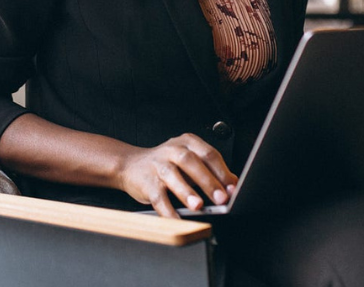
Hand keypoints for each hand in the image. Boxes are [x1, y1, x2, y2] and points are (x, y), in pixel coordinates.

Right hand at [117, 133, 237, 217]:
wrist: (130, 165)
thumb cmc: (166, 165)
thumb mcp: (190, 162)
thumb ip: (211, 171)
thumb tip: (233, 185)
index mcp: (187, 143)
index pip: (208, 154)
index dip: (222, 171)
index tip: (232, 188)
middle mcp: (172, 151)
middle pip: (191, 162)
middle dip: (207, 181)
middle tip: (221, 198)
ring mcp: (157, 165)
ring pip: (172, 175)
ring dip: (186, 191)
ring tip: (198, 206)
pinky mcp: (146, 182)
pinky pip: (158, 197)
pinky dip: (168, 210)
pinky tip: (177, 219)